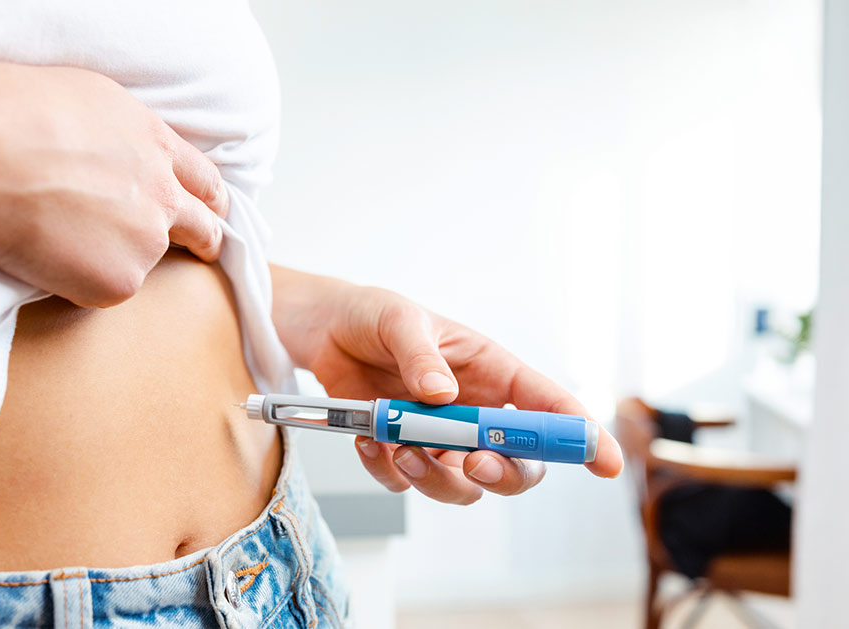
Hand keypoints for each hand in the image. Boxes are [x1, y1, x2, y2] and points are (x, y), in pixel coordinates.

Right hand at [0, 63, 228, 306]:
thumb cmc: (15, 115)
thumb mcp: (89, 100)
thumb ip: (120, 135)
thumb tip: (117, 152)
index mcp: (154, 144)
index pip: (202, 178)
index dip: (209, 197)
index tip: (215, 210)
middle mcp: (163, 195)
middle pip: (204, 226)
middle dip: (207, 240)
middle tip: (204, 250)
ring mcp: (146, 242)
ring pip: (143, 260)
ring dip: (117, 257)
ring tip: (60, 238)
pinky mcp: (120, 282)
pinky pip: (102, 288)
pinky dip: (79, 280)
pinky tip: (44, 254)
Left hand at [271, 267, 622, 503]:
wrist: (324, 332)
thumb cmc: (375, 316)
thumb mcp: (399, 320)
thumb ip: (421, 356)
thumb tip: (442, 395)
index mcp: (493, 373)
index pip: (550, 407)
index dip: (582, 437)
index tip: (605, 463)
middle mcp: (475, 413)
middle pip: (517, 466)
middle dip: (504, 473)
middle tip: (473, 462)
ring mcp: (440, 440)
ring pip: (464, 486)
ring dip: (437, 479)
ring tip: (400, 448)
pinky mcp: (401, 454)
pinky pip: (406, 482)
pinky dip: (387, 470)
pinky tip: (367, 438)